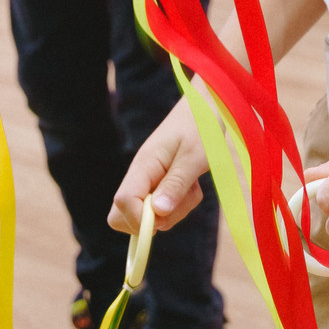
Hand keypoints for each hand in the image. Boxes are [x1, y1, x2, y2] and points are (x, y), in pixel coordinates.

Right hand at [110, 107, 211, 233]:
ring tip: (193, 186)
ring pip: (146, 217)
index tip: (167, 214)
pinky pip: (161, 209)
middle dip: (153, 222)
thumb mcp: (194, 156)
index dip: (141, 219)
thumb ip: (176, 184)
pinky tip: (192, 186)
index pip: (122, 202)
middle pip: (122, 214)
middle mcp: (140, 175)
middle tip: (180, 203)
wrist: (206, 106)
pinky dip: (179, 206)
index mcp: (143, 165)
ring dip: (173, 212)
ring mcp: (148, 181)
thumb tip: (157, 213)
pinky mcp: (159, 184)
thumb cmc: (202, 127)